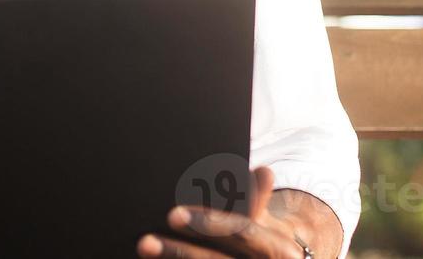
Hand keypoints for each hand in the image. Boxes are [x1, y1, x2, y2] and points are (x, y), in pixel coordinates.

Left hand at [136, 166, 327, 258]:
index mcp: (278, 249)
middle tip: (145, 241)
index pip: (241, 232)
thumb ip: (259, 199)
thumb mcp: (269, 221)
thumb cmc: (264, 241)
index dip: (209, 223)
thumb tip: (262, 172)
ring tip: (144, 249)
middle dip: (180, 252)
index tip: (174, 215)